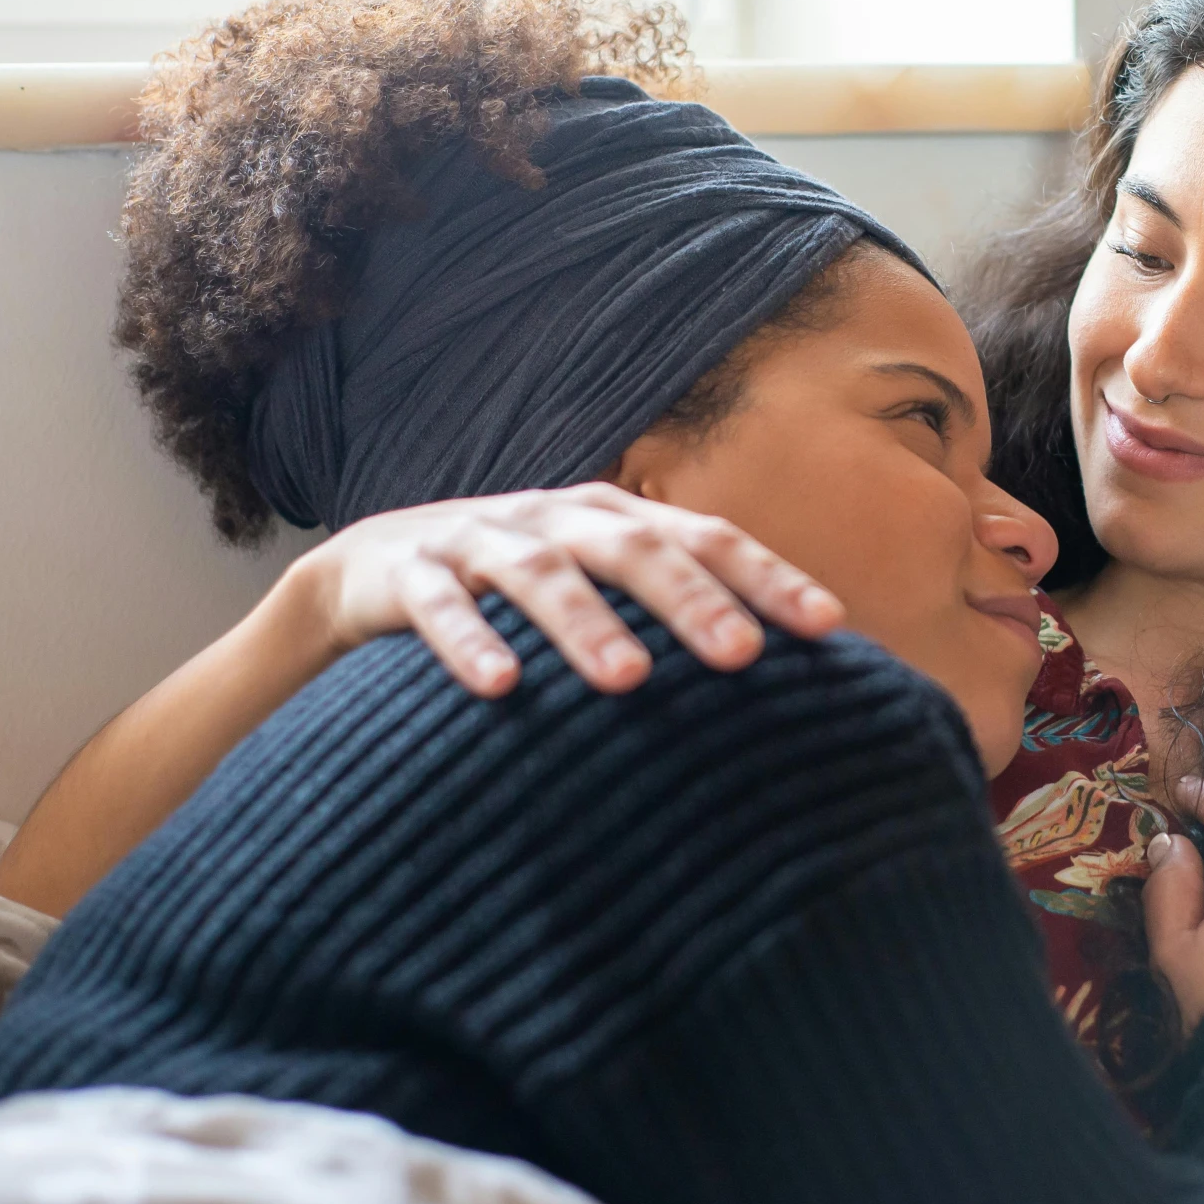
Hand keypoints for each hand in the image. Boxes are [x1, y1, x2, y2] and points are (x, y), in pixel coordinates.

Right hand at [287, 483, 844, 696]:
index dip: (768, 576)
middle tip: (742, 654)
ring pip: (540, 573)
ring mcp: (481, 541)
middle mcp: (557, 518)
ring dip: (586, 624)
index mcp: (616, 518)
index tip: (828, 625)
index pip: (707, 539)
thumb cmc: (519, 591)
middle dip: (691, 600)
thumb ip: (675, 613)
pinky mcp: (409, 574)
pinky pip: (440, 606)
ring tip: (629, 680)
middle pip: (635, 549)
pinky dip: (469, 642)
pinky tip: (501, 686)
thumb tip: (788, 678)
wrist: (375, 569)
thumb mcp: (600, 587)